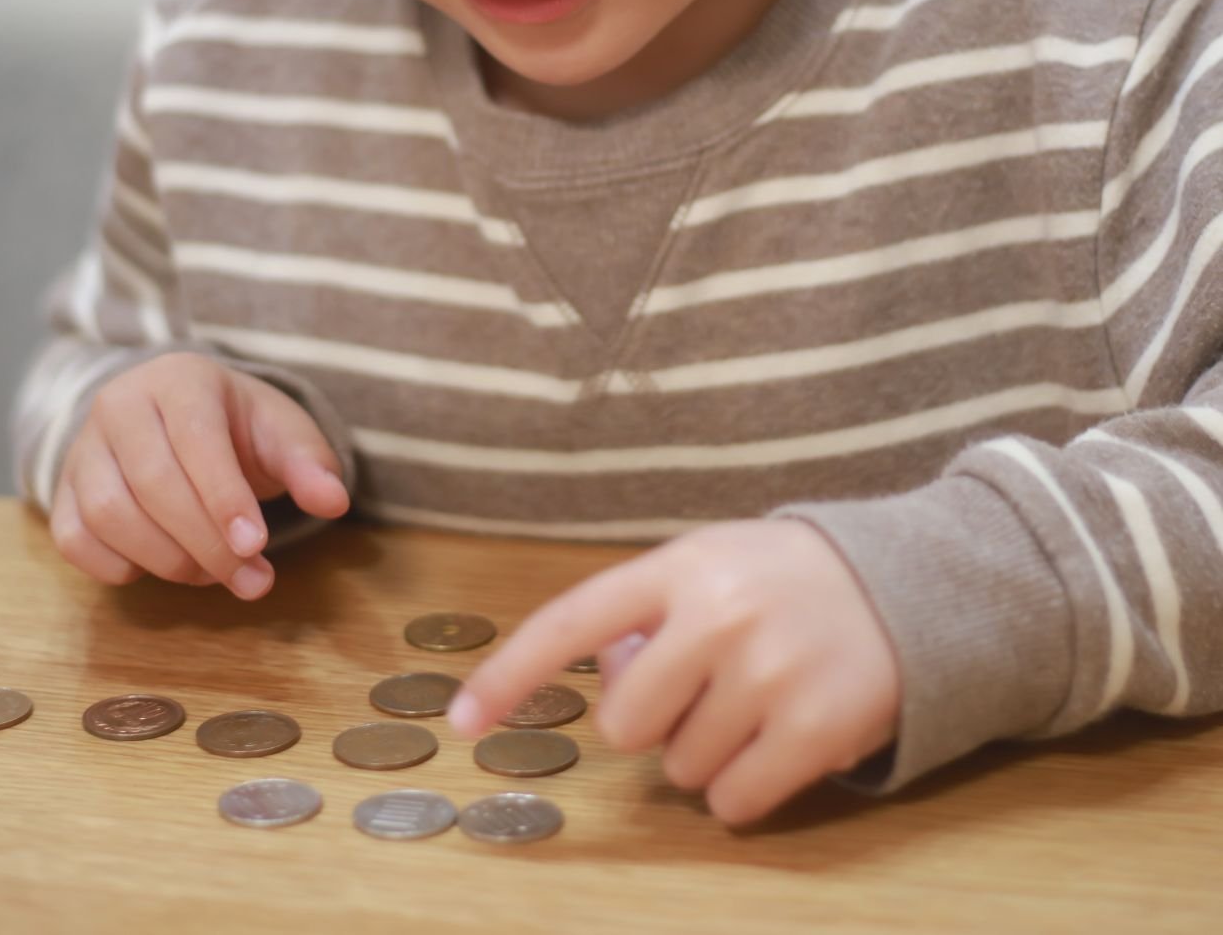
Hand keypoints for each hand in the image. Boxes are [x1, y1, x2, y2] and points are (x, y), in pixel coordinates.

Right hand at [50, 353, 348, 597]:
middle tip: (251, 580)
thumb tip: (334, 501)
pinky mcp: (61, 490)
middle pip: (152, 482)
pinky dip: (117, 567)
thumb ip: (309, 462)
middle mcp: (120, 404)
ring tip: (213, 573)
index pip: (196, 438)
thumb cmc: (235, 426)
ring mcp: (83, 447)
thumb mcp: (280, 430)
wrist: (175, 417)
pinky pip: (74, 539)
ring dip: (166, 559)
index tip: (256, 547)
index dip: (224, 497)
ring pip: (108, 513)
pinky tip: (159, 566)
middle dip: (206, 543)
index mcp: (180, 379)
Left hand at [447, 519, 900, 825]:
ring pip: (682, 769)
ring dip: (705, 753)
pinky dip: (744, 790)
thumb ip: (646, 613)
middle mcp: (717, 614)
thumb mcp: (707, 565)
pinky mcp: (817, 727)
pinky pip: (735, 802)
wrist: (904, 584)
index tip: (461, 722)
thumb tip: (604, 680)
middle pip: (627, 724)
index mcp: (677, 566)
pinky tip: (777, 742)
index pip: (572, 623)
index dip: (511, 674)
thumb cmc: (780, 580)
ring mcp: (769, 671)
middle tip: (702, 690)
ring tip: (753, 702)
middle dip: (653, 723)